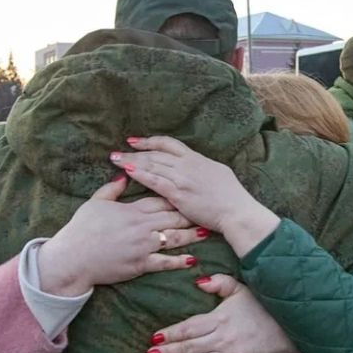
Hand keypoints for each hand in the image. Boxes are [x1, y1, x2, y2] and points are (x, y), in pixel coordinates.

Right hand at [38, 176, 199, 296]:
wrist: (73, 258)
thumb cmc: (81, 229)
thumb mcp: (95, 203)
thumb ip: (112, 189)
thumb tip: (123, 175)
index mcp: (132, 210)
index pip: (160, 199)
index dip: (176, 196)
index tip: (188, 194)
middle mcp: (142, 226)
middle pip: (172, 217)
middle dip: (190, 214)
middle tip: (205, 212)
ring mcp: (143, 246)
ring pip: (174, 238)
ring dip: (191, 235)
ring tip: (205, 233)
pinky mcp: (141, 264)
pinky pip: (165, 262)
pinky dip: (179, 261)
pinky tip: (191, 260)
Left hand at [110, 136, 279, 255]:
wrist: (236, 211)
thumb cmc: (231, 196)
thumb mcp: (218, 173)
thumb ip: (202, 168)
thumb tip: (195, 166)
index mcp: (197, 159)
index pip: (168, 144)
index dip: (150, 141)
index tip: (135, 141)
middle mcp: (187, 165)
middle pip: (155, 153)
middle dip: (134, 151)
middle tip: (117, 151)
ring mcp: (182, 179)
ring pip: (152, 164)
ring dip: (131, 161)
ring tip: (115, 159)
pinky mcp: (178, 194)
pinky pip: (155, 181)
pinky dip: (140, 174)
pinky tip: (128, 172)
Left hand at [146, 274, 300, 352]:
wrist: (287, 331)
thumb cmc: (260, 308)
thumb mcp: (241, 288)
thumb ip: (219, 282)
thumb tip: (198, 281)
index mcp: (221, 318)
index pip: (189, 328)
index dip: (170, 333)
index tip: (155, 337)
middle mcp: (224, 339)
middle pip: (189, 347)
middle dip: (168, 351)